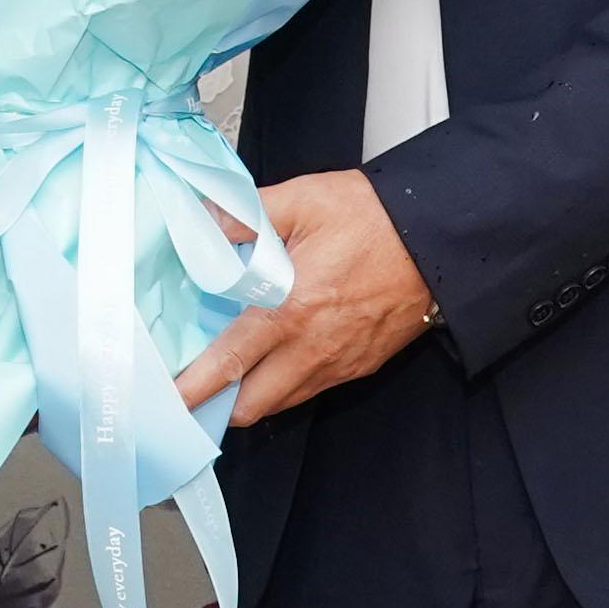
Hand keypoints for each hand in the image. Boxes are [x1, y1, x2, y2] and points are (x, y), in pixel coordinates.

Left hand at [176, 168, 438, 426]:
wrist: (438, 238)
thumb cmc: (376, 218)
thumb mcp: (303, 200)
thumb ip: (246, 215)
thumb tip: (205, 221)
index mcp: (290, 309)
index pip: (229, 364)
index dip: (195, 389)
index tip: (170, 401)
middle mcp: (313, 347)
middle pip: (253, 405)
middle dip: (219, 407)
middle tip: (197, 390)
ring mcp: (339, 362)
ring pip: (283, 403)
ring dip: (254, 396)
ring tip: (233, 376)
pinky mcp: (360, 365)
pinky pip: (313, 389)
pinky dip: (288, 385)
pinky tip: (279, 359)